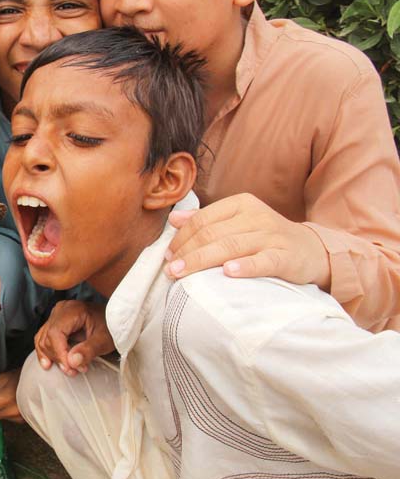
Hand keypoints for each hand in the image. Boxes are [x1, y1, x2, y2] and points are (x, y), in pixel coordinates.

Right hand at [35, 300, 113, 375]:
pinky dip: (47, 352)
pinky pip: (44, 338)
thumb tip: (72, 361)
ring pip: (43, 339)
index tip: (70, 367)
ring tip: (67, 369)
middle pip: (48, 337)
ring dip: (52, 357)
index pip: (55, 332)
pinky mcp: (56, 323)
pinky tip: (50, 363)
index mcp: (72, 310)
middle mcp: (61, 310)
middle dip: (58, 357)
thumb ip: (89, 350)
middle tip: (73, 371)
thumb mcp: (104, 340)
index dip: (59, 352)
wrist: (115, 320)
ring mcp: (56, 316)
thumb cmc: (111, 326)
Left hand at [165, 193, 330, 289]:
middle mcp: (256, 216)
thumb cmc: (264, 238)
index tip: (167, 256)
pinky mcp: (286, 256)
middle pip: (212, 233)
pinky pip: (263, 261)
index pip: (202, 219)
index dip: (181, 238)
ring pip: (231, 246)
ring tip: (182, 274)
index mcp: (240, 204)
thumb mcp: (236, 223)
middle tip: (170, 270)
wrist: (311, 250)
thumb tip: (174, 220)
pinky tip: (227, 273)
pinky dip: (245, 266)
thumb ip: (206, 220)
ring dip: (202, 261)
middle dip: (187, 252)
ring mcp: (272, 235)